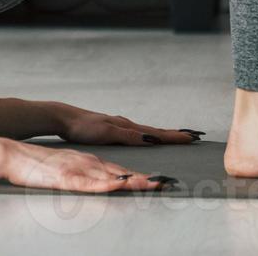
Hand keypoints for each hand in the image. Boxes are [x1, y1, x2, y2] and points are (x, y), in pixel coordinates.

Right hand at [0, 140, 174, 192]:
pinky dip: (107, 184)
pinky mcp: (67, 177)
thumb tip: (104, 185)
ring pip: (111, 175)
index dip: (145, 176)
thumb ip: (87, 178)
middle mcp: (90, 163)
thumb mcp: (69, 171)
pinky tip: (119, 184)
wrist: (16, 156)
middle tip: (168, 182)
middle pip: (123, 172)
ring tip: (154, 183)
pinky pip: (90, 183)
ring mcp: (80, 169)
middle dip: (147, 178)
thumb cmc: (40, 166)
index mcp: (91, 163)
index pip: (123, 170)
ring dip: (133, 180)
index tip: (164, 181)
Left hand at [56, 108, 202, 146]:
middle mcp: (126, 125)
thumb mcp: (108, 133)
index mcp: (128, 126)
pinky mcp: (110, 130)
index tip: (194, 137)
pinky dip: (147, 136)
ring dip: (162, 135)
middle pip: (155, 130)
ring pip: (146, 131)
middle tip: (192, 136)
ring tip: (175, 137)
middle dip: (174, 135)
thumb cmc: (83, 127)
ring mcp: (118, 126)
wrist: (63, 118)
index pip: (157, 132)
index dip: (175, 136)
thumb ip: (129, 136)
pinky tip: (146, 138)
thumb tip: (153, 138)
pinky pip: (136, 133)